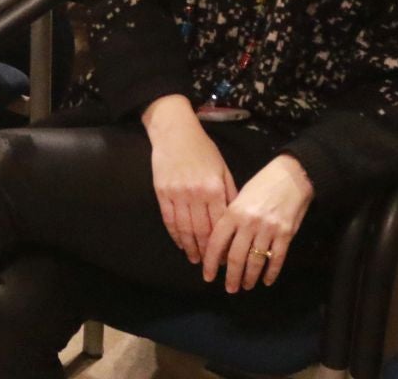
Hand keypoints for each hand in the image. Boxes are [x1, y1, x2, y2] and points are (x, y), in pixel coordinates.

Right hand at [143, 95, 235, 262]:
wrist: (174, 132)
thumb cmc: (203, 149)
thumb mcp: (223, 168)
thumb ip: (230, 193)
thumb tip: (236, 219)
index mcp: (214, 189)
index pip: (219, 225)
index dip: (223, 244)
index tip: (227, 258)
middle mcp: (195, 194)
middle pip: (202, 231)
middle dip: (208, 252)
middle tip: (211, 266)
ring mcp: (176, 194)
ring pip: (184, 229)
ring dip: (190, 248)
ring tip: (195, 260)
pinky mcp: (161, 193)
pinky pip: (168, 220)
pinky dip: (175, 235)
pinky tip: (181, 244)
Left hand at [202, 155, 313, 292]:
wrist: (292, 176)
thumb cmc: (262, 185)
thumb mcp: (240, 197)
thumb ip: (230, 219)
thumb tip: (220, 245)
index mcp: (233, 212)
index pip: (217, 243)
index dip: (210, 262)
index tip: (207, 276)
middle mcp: (249, 223)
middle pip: (236, 257)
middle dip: (231, 276)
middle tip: (229, 288)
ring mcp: (268, 229)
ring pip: (255, 261)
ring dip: (249, 277)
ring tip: (246, 285)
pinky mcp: (286, 234)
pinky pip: (276, 259)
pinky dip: (271, 272)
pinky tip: (266, 280)